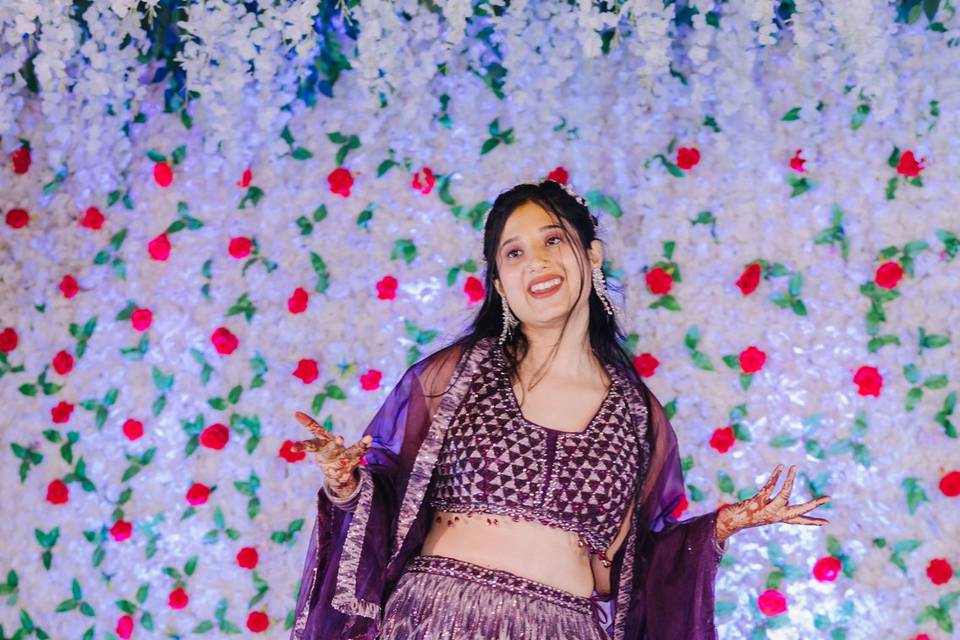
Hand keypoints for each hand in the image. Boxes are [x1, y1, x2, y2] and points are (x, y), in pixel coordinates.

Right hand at [291, 410, 372, 497]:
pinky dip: (364, 445)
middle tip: (341, 439)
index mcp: (320, 446)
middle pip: (332, 449)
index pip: (312, 441)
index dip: (305, 438)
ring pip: (349, 454)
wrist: (337, 476)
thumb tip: (296, 413)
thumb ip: (310, 426)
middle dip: (336, 445)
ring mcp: (342, 460)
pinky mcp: (352, 463)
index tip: (295, 441)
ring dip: (357, 447)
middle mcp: (330, 454)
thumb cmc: (327, 452)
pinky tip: (369, 439)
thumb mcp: (319, 439)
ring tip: (367, 439)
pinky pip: (360, 452)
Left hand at [716, 464, 831, 542]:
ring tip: (794, 467)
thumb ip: (777, 506)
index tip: (828, 522)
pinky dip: (775, 476)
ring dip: (790, 479)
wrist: (732, 521)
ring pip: (783, 494)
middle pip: (799, 511)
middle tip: (828, 498)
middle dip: (814, 504)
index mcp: (781, 517)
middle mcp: (777, 515)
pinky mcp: (757, 502)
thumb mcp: (766, 510)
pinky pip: (768, 487)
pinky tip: (781, 467)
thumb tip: (786, 499)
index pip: (801, 520)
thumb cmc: (750, 514)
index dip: (814, 521)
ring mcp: (767, 509)